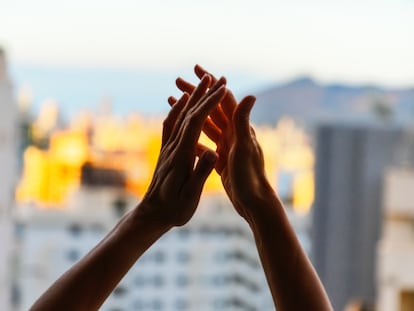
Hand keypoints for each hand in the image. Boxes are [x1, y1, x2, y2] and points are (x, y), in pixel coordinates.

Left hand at [140, 75, 226, 226]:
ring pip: (180, 115)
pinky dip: (178, 109)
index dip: (208, 103)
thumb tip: (213, 152)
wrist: (150, 215)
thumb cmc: (173, 209)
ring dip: (192, 97)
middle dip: (203, 93)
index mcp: (181, 155)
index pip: (195, 122)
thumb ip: (200, 173)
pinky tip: (183, 103)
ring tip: (202, 82)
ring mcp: (168, 148)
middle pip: (187, 113)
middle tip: (216, 76)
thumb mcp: (189, 196)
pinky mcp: (166, 151)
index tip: (222, 88)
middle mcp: (173, 147)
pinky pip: (171, 124)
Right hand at [173, 65, 274, 222]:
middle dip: (196, 94)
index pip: (223, 98)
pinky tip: (179, 134)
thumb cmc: (249, 177)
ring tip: (173, 102)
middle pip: (212, 108)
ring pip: (205, 124)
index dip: (210, 83)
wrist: (253, 203)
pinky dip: (192, 136)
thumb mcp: (245, 148)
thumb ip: (243, 122)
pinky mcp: (221, 159)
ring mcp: (227, 146)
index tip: (195, 69)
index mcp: (238, 128)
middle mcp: (233, 134)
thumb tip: (250, 94)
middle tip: (177, 81)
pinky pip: (203, 143)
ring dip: (191, 112)